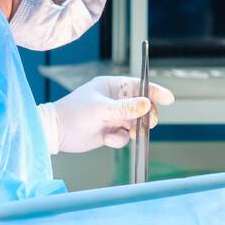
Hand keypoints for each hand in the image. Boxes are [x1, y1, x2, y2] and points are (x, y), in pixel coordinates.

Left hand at [37, 75, 174, 154]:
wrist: (55, 133)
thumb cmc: (74, 113)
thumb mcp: (100, 108)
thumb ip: (125, 108)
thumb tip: (147, 104)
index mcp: (112, 86)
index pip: (139, 86)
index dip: (154, 91)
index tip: (168, 99)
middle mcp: (115, 100)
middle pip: (142, 106)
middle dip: (147, 115)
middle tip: (148, 123)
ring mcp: (113, 116)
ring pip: (136, 122)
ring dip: (135, 129)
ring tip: (130, 133)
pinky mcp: (110, 131)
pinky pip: (125, 136)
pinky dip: (120, 139)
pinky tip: (107, 138)